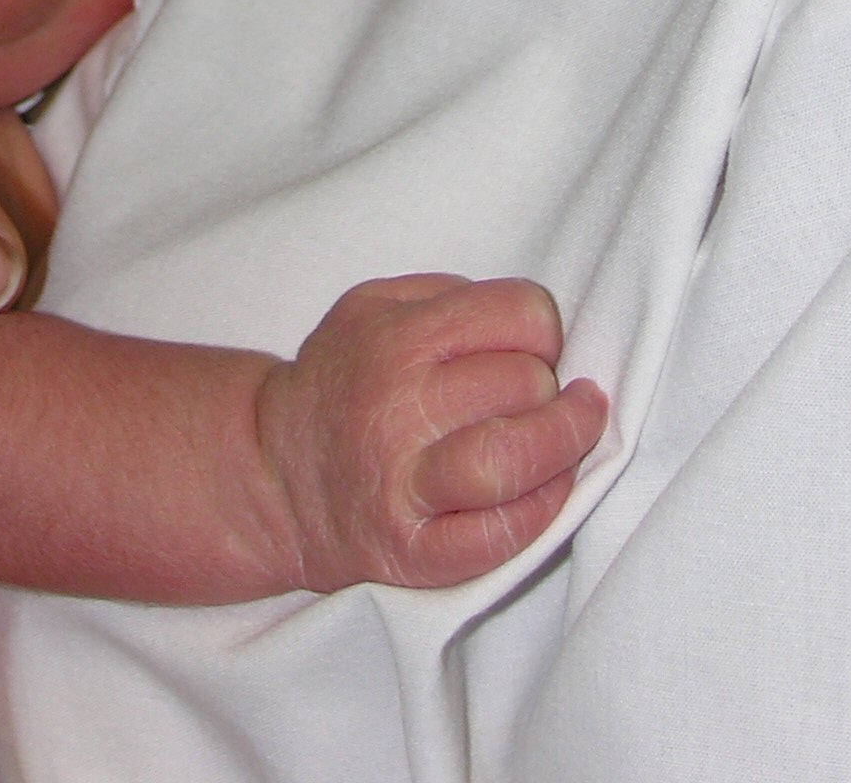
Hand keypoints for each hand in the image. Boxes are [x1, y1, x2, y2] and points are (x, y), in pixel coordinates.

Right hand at [253, 274, 607, 590]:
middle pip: (523, 384)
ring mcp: (406, 488)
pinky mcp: (416, 554)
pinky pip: (499, 535)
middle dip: (549, 384)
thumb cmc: (342, 381)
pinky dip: (543, 511)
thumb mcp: (370, 306)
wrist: (277, 477)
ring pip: (513, 460)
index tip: (537, 344)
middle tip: (538, 392)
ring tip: (574, 430)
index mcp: (394, 338)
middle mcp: (399, 410)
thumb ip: (446, 295)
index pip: (515, 315)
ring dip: (564, 443)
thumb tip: (528, 320)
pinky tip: (552, 486)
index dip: (542, 326)